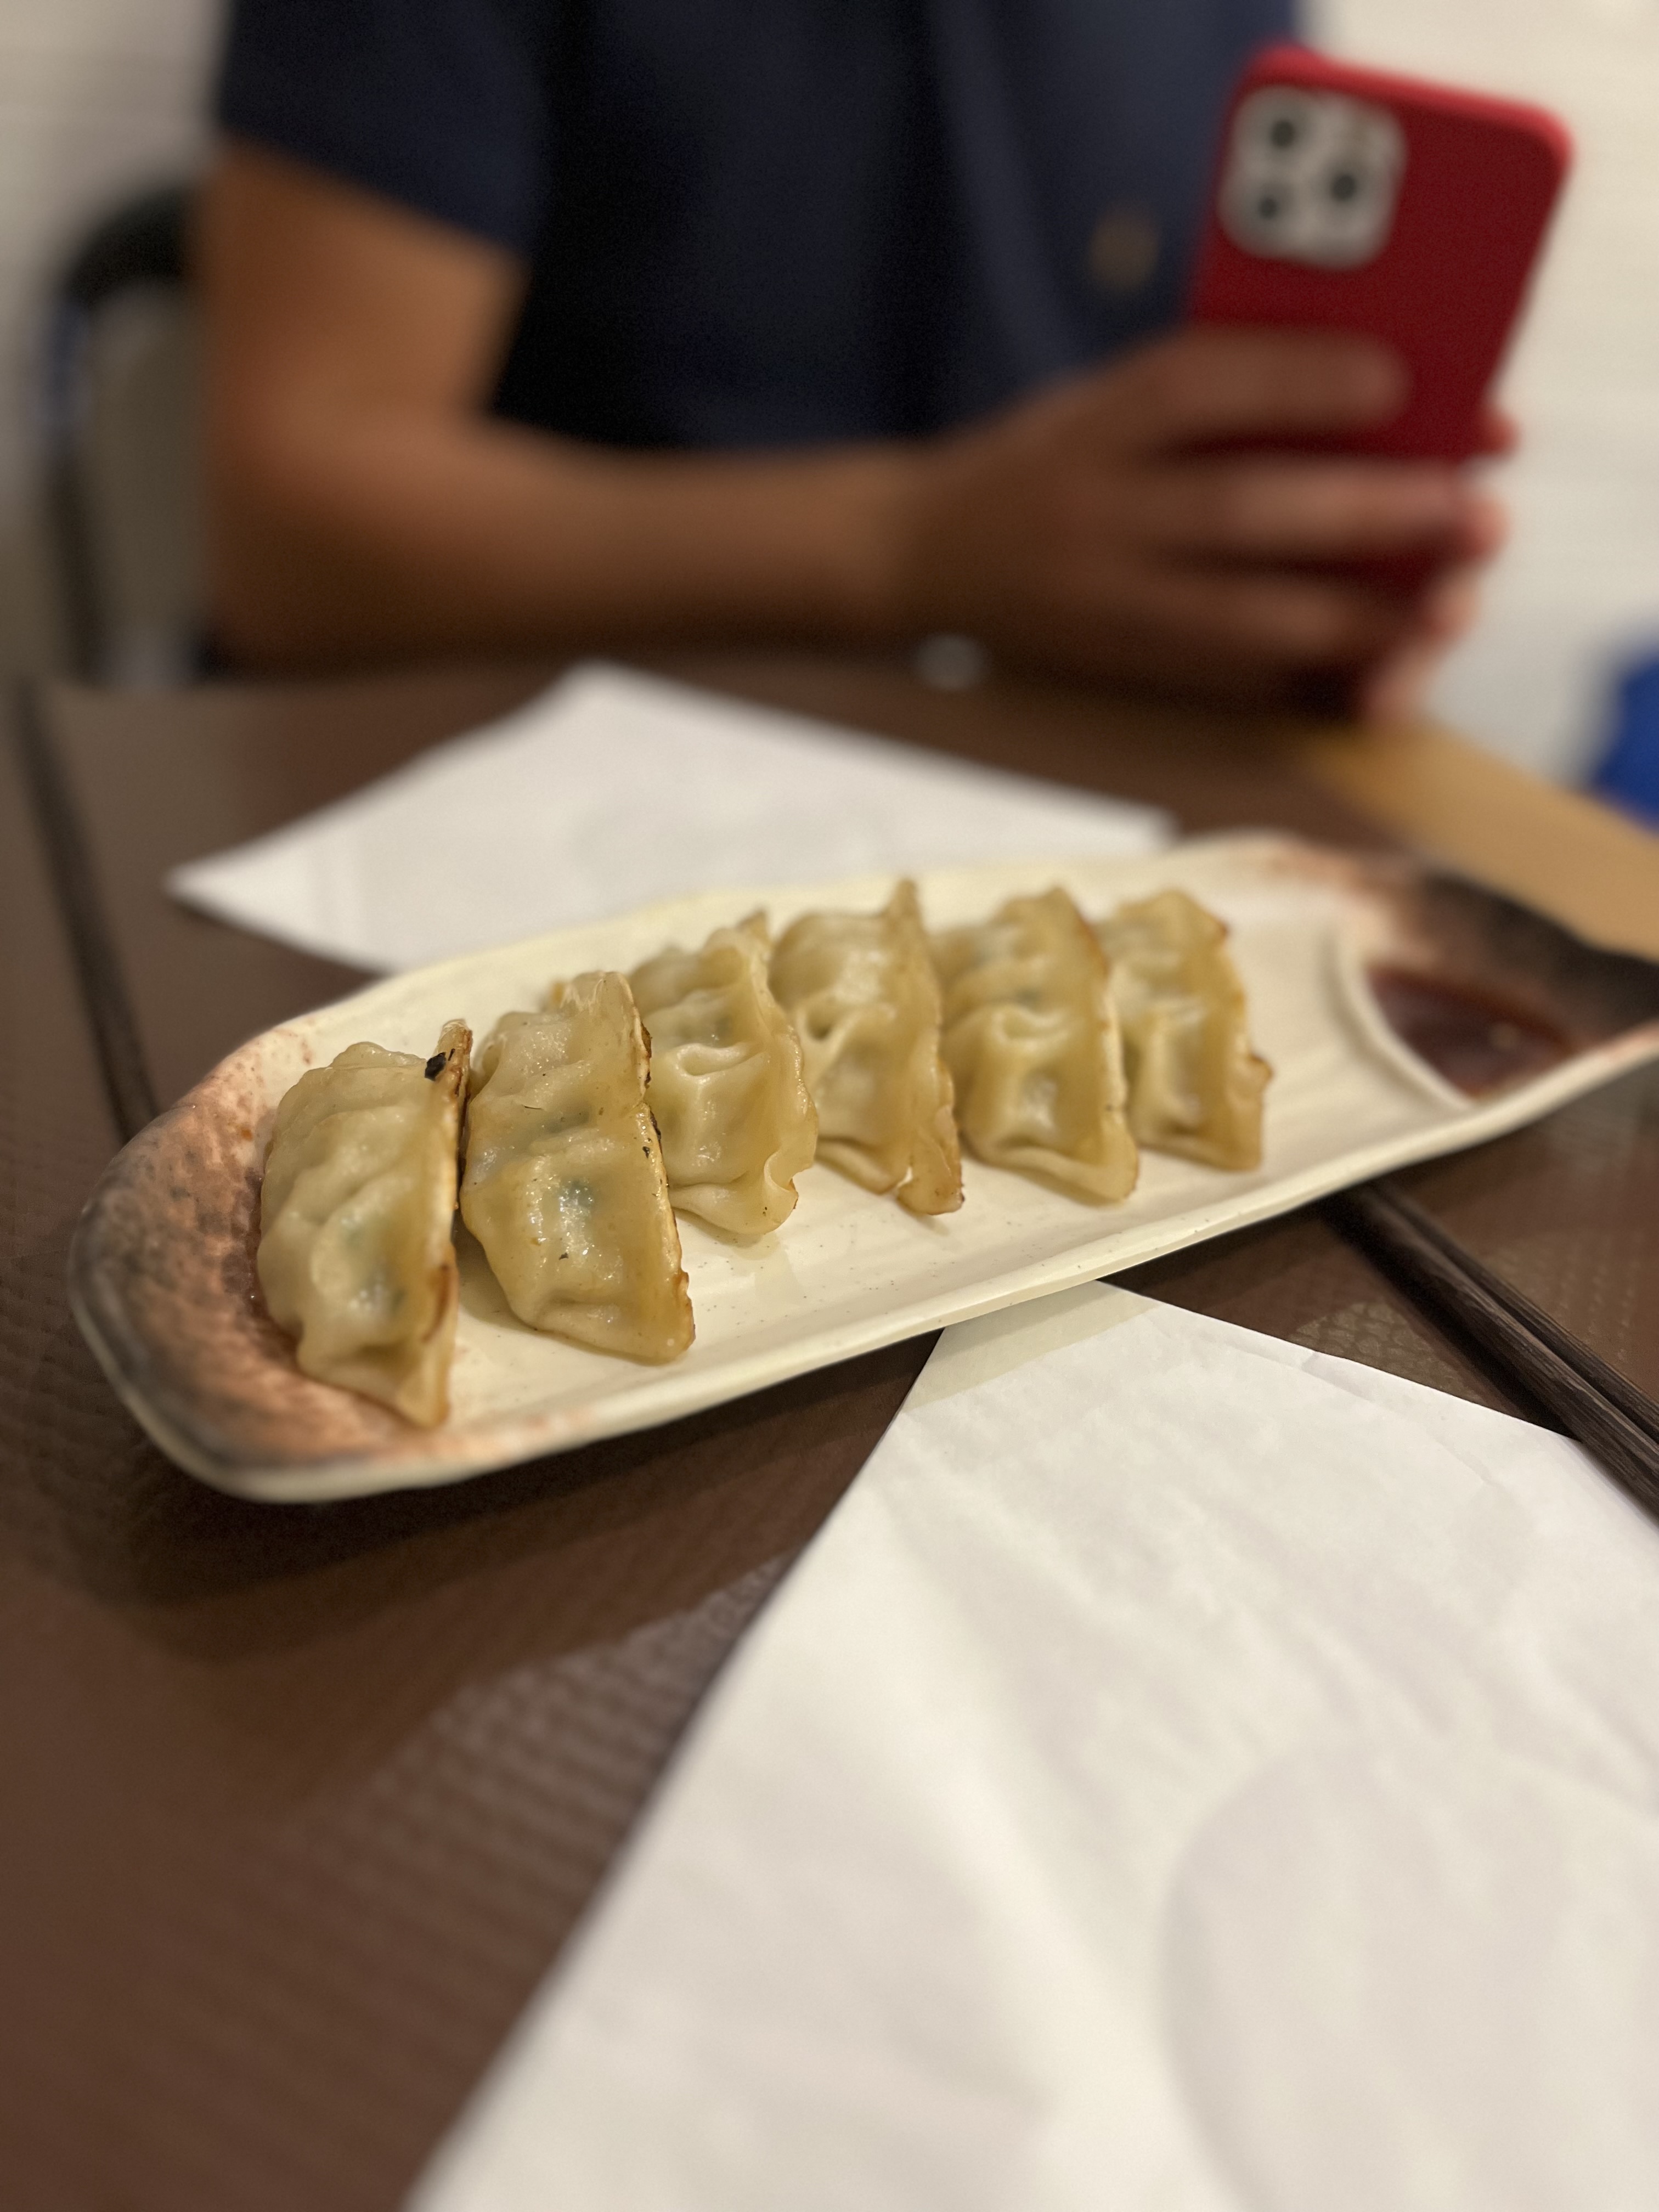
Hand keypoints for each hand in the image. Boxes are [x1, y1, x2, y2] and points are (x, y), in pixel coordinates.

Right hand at [892, 327, 1506, 713]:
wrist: (919, 556)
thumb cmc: (1047, 461)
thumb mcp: (1106, 399)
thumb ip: (1213, 390)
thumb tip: (1376, 392)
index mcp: (1095, 422)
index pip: (1196, 387)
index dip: (1299, 382)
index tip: (1395, 379)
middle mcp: (1094, 514)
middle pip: (1239, 510)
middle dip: (1367, 514)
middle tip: (1468, 509)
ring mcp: (1103, 604)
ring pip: (1241, 621)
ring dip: (1355, 621)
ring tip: (1442, 611)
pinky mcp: (1117, 669)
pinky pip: (1226, 683)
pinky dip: (1310, 679)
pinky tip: (1380, 670)